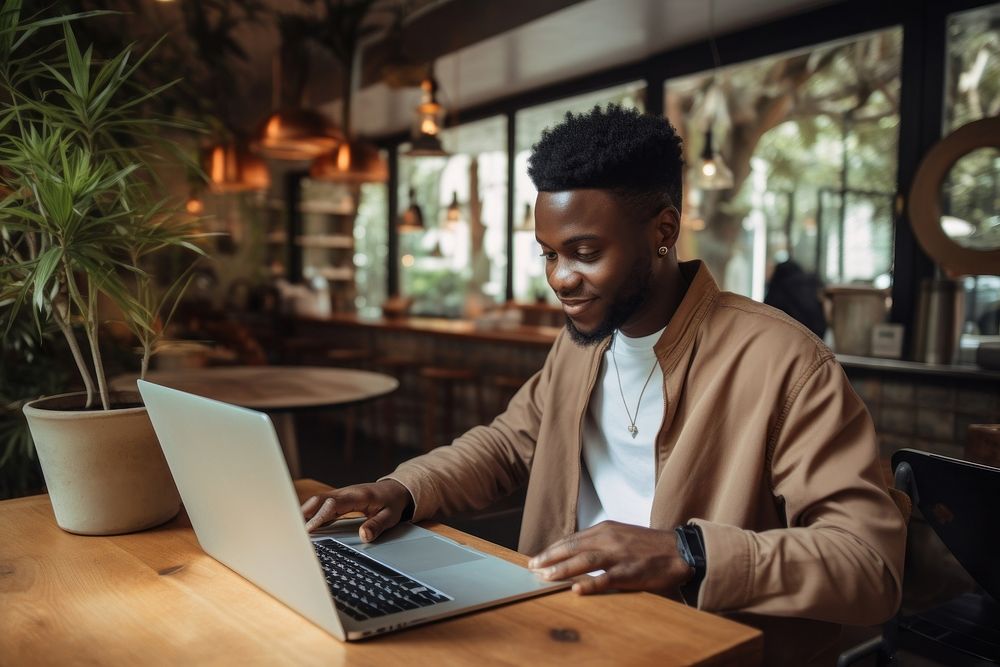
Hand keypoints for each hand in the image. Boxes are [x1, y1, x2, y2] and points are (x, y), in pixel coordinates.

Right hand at [301, 480, 412, 541]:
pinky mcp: (338, 498)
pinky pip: (321, 503)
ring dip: (304, 512)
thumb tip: (364, 536)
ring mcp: (340, 494)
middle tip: (293, 530)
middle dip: (305, 513)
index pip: (333, 504)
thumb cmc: (392, 503)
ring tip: (291, 528)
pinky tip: (301, 523)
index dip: (320, 516)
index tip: (309, 529)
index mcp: (358, 496)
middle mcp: (346, 492)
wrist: (394, 489)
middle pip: (320, 499)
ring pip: (317, 500)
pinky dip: (310, 512)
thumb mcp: (390, 516)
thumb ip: (377, 525)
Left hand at [528, 521, 692, 594]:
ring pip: (585, 561)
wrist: (679, 550)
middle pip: (573, 548)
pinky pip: (607, 579)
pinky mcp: (631, 572)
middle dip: (550, 558)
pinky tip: (576, 589)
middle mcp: (609, 539)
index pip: (572, 539)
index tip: (537, 558)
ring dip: (563, 569)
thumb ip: (599, 541)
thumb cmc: (648, 544)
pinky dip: (590, 584)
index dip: (553, 549)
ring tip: (545, 577)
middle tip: (533, 567)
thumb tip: (575, 550)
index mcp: (605, 529)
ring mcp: (620, 556)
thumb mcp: (620, 534)